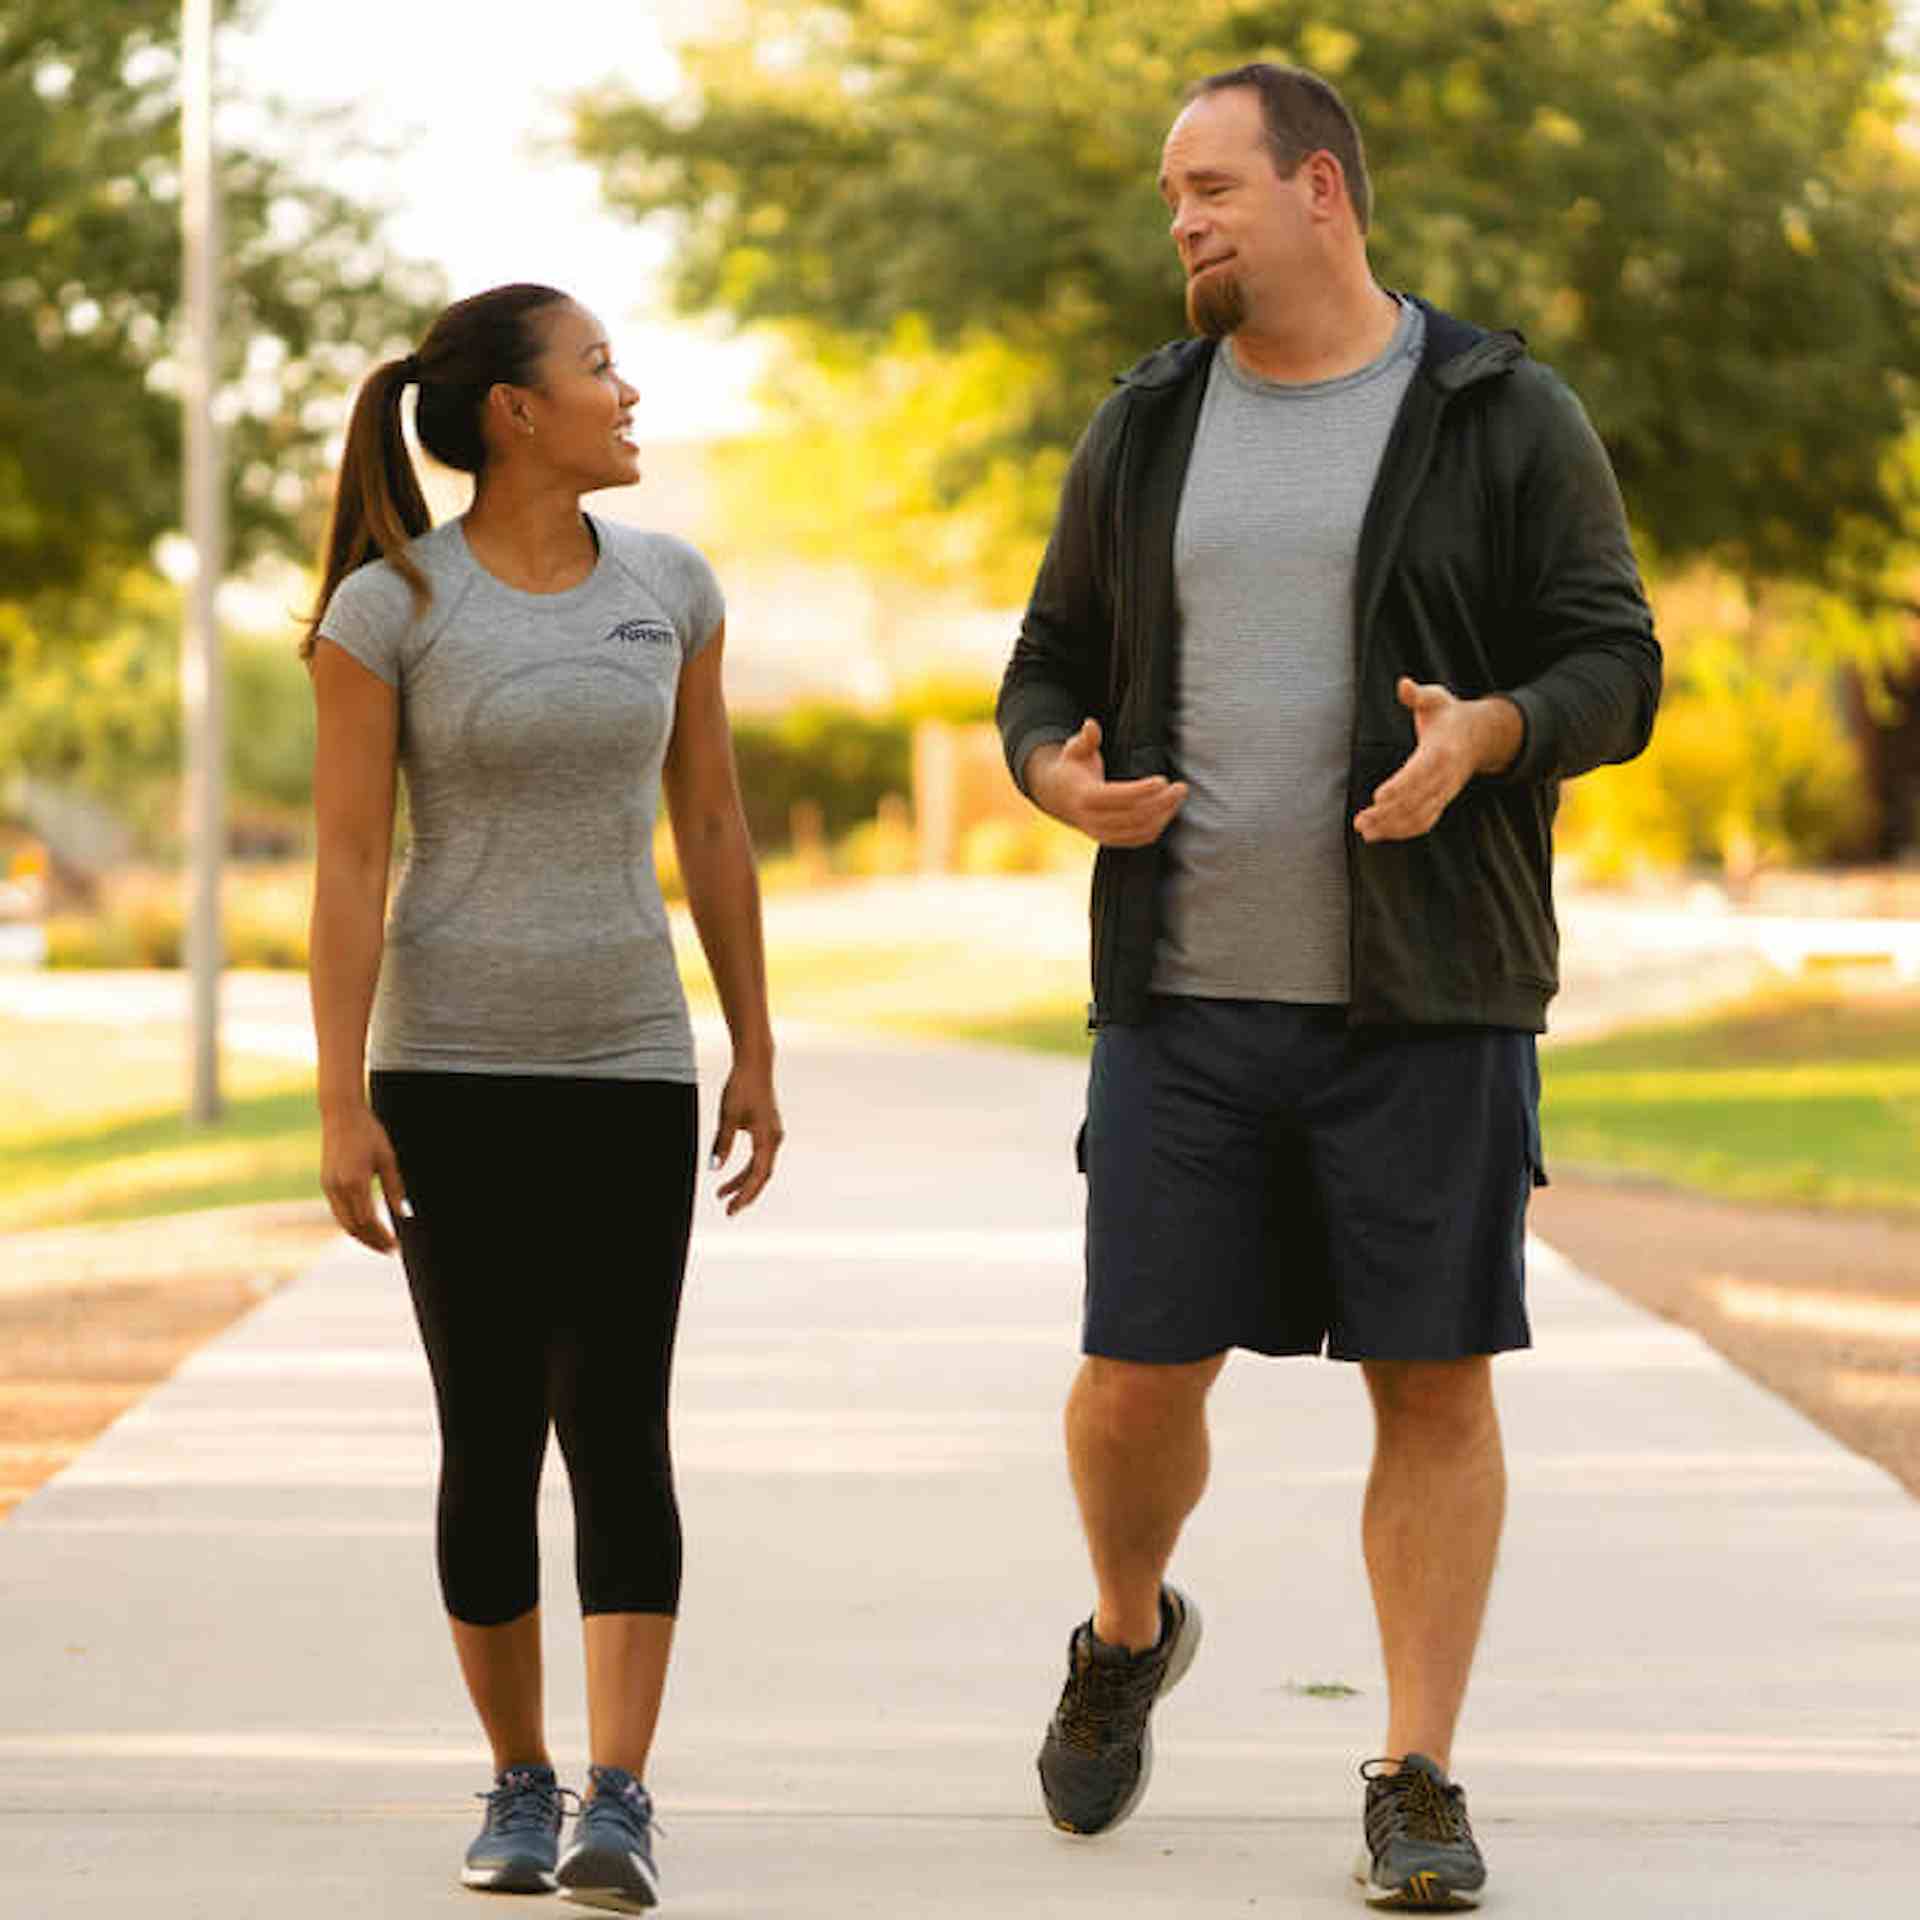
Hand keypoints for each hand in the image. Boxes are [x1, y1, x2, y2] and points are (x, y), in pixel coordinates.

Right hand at [319, 1102, 408, 1252]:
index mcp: (355, 1182)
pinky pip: (338, 1211)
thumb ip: (395, 1188)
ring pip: (343, 1222)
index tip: (396, 1246)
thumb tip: (404, 1214)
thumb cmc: (369, 1133)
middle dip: (372, 1241)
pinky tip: (365, 1227)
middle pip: (354, 1227)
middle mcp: (338, 1187)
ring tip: (379, 1244)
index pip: (368, 1221)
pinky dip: (351, 1224)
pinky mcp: (326, 1183)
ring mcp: (329, 1186)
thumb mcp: (387, 1159)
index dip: (382, 1236)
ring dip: (360, 1236)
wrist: (341, 1115)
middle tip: (390, 1251)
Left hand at [710, 1059, 782, 1214]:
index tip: (730, 1209)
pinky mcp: (769, 1130)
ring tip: (722, 1194)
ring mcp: (773, 1135)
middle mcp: (774, 1139)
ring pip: (761, 1167)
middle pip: (761, 1175)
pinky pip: (760, 1157)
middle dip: (744, 1194)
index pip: (757, 1175)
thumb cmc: (741, 1088)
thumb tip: (714, 1168)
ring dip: (743, 1182)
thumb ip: (722, 1143)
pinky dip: (748, 1169)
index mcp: (766, 1138)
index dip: (744, 1194)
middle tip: (727, 1210)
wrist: (755, 1065)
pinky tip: (733, 1174)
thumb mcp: (728, 1116)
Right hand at [1028, 718, 1188, 846]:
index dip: (1141, 791)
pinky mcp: (1111, 840)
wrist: (1059, 797)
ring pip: (1139, 831)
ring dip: (1163, 816)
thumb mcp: (1075, 749)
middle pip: (1133, 817)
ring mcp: (1101, 833)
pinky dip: (1157, 827)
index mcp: (1084, 797)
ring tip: (1178, 796)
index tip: (1163, 780)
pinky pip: (1139, 839)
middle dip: (1161, 803)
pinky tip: (1169, 810)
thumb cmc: (1072, 767)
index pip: (1116, 797)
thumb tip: (1091, 724)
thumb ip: (1086, 738)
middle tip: (1181, 787)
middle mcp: (1092, 820)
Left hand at [1353, 679, 1521, 843]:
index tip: (1378, 798)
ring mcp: (1445, 792)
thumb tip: (1403, 684)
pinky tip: (1379, 834)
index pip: (1420, 772)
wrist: (1480, 736)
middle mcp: (1446, 776)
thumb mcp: (1436, 699)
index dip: (1400, 787)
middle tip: (1360, 821)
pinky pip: (1424, 822)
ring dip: (1392, 828)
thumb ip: (1418, 695)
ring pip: (1420, 816)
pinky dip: (1402, 832)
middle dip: (1388, 814)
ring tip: (1365, 831)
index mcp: (1442, 751)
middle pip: (1417, 800)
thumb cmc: (1449, 716)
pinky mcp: (1441, 801)